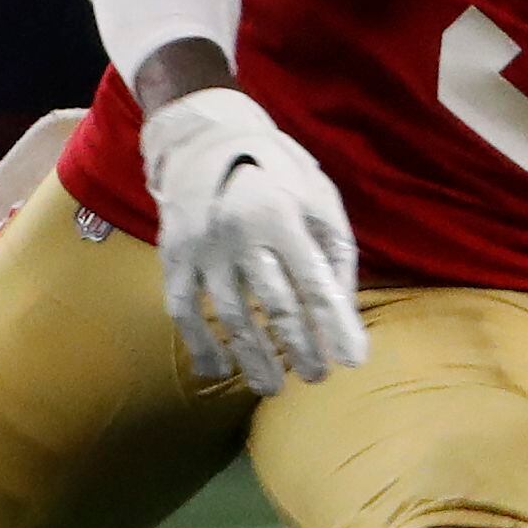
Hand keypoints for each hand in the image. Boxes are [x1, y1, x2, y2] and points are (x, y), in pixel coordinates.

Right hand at [139, 85, 367, 394]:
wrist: (204, 140)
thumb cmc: (278, 174)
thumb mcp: (320, 199)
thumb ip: (334, 253)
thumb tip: (344, 310)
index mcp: (282, 218)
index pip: (315, 286)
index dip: (336, 327)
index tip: (354, 361)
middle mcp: (239, 235)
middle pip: (273, 306)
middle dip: (298, 348)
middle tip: (317, 378)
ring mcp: (201, 248)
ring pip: (228, 316)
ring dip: (252, 357)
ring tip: (273, 387)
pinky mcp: (173, 256)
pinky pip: (183, 309)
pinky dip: (198, 343)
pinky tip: (216, 370)